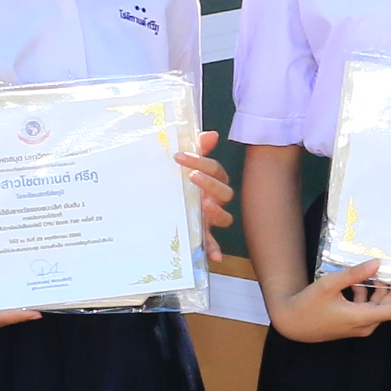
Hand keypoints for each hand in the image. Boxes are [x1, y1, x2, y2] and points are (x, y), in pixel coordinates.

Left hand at [183, 130, 236, 272]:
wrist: (165, 206)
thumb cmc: (180, 183)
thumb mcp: (186, 165)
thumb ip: (198, 149)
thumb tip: (211, 134)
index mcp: (213, 181)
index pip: (215, 169)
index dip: (200, 161)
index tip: (178, 156)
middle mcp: (216, 199)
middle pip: (225, 191)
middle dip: (210, 183)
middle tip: (192, 177)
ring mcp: (211, 217)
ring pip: (225, 217)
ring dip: (217, 212)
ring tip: (205, 206)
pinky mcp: (203, 234)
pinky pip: (213, 242)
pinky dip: (215, 249)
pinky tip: (214, 256)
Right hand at [272, 260, 390, 343]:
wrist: (291, 324)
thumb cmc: (307, 305)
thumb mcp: (329, 285)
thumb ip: (354, 274)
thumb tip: (377, 264)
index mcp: (363, 317)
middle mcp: (366, 325)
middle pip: (390, 304)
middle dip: (390, 286)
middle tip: (381, 269)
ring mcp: (360, 326)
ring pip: (379, 305)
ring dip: (375, 289)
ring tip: (359, 276)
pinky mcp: (353, 324)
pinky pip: (368, 307)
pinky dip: (364, 294)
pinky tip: (351, 284)